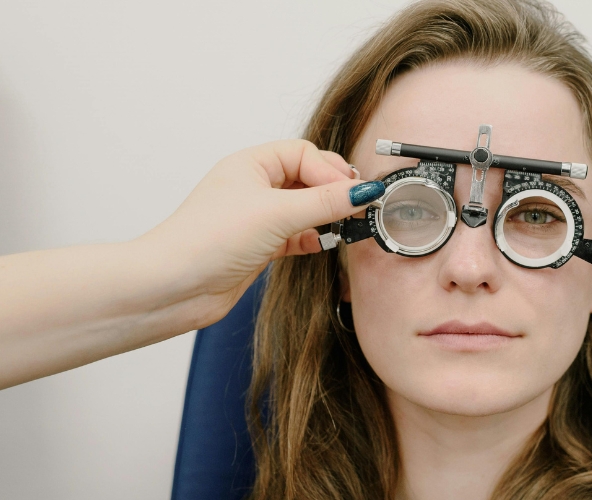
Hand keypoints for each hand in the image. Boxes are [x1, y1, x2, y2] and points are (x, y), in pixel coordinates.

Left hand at [138, 139, 381, 325]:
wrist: (172, 287)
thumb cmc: (207, 240)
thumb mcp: (277, 213)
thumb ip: (325, 202)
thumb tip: (364, 192)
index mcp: (251, 164)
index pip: (305, 155)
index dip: (331, 172)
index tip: (354, 194)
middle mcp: (253, 187)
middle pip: (307, 179)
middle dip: (332, 192)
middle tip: (356, 208)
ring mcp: (256, 218)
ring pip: (303, 208)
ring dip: (325, 216)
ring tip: (345, 226)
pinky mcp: (258, 247)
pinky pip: (295, 235)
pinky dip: (311, 238)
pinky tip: (321, 244)